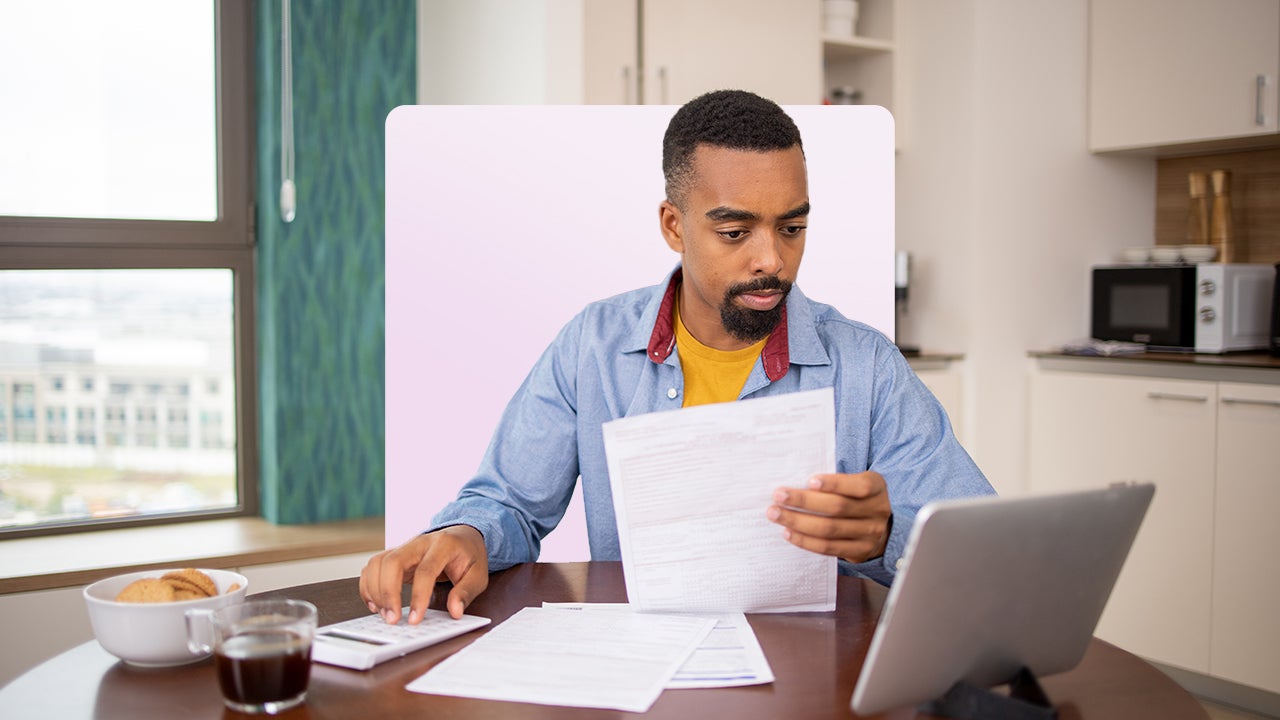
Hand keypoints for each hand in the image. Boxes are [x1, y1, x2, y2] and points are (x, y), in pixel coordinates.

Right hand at [358, 524, 487, 623]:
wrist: (462, 535)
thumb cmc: (469, 556)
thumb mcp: (478, 574)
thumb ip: (466, 592)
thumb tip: (455, 611)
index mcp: (443, 545)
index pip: (426, 570)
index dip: (418, 597)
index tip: (415, 619)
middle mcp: (419, 542)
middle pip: (393, 562)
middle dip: (388, 593)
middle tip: (392, 619)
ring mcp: (404, 547)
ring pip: (378, 563)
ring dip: (375, 591)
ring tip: (385, 614)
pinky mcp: (394, 554)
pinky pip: (373, 567)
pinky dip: (369, 586)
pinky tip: (376, 604)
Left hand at [766, 471, 890, 562]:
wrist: (879, 527)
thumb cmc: (855, 497)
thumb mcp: (855, 482)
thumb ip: (834, 480)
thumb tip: (794, 479)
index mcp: (876, 487)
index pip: (858, 486)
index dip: (834, 484)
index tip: (809, 481)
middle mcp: (877, 511)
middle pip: (837, 507)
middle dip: (804, 501)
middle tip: (778, 496)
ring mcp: (870, 534)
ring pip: (830, 529)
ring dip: (798, 522)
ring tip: (776, 514)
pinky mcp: (859, 552)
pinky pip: (828, 548)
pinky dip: (805, 541)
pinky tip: (788, 532)